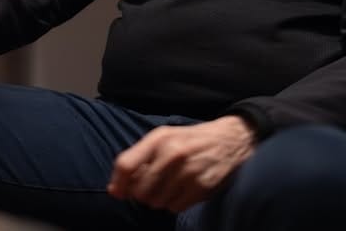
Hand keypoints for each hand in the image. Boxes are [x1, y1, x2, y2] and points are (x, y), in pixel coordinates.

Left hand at [107, 115, 254, 211]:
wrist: (231, 140)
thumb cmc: (191, 140)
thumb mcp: (165, 138)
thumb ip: (138, 159)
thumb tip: (114, 189)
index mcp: (159, 138)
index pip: (126, 164)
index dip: (118, 182)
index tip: (117, 192)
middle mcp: (172, 153)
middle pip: (139, 190)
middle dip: (142, 193)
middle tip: (152, 187)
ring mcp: (187, 171)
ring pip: (156, 202)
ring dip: (159, 199)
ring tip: (171, 185)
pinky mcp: (201, 187)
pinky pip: (174, 207)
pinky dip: (175, 203)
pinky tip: (184, 190)